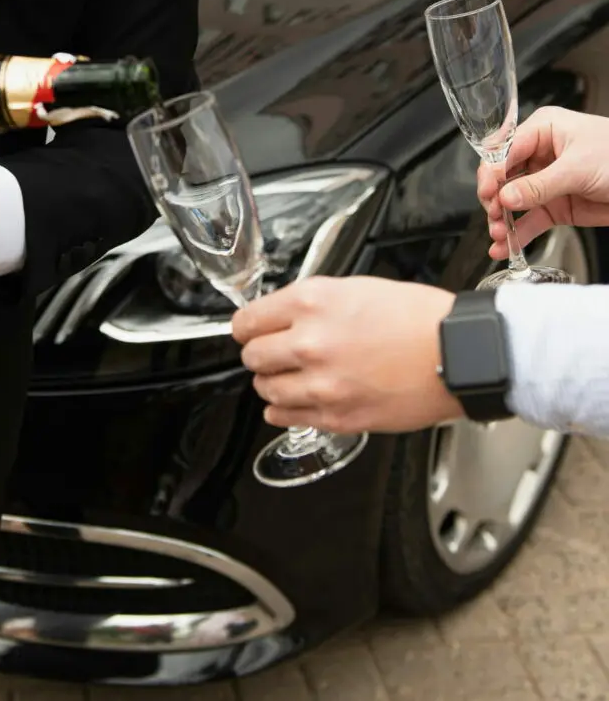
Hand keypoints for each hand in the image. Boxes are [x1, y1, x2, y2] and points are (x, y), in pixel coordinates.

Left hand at [231, 277, 461, 433]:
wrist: (457, 353)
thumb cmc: (417, 317)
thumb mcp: (354, 288)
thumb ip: (312, 303)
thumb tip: (282, 316)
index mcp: (311, 303)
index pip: (247, 321)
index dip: (247, 327)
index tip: (250, 331)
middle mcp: (309, 343)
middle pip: (252, 356)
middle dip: (260, 354)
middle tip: (273, 353)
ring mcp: (322, 384)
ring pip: (266, 388)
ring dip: (272, 382)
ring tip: (288, 376)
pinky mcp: (338, 417)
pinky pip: (286, 417)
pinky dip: (283, 409)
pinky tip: (293, 401)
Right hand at [478, 106, 608, 259]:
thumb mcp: (578, 168)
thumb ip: (540, 185)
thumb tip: (507, 197)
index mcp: (544, 130)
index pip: (506, 148)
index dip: (493, 171)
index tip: (489, 191)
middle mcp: (541, 154)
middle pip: (504, 176)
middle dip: (495, 198)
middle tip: (495, 215)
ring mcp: (547, 182)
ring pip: (514, 201)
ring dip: (503, 219)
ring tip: (499, 235)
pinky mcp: (557, 206)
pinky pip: (531, 220)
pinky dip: (518, 234)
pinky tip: (506, 246)